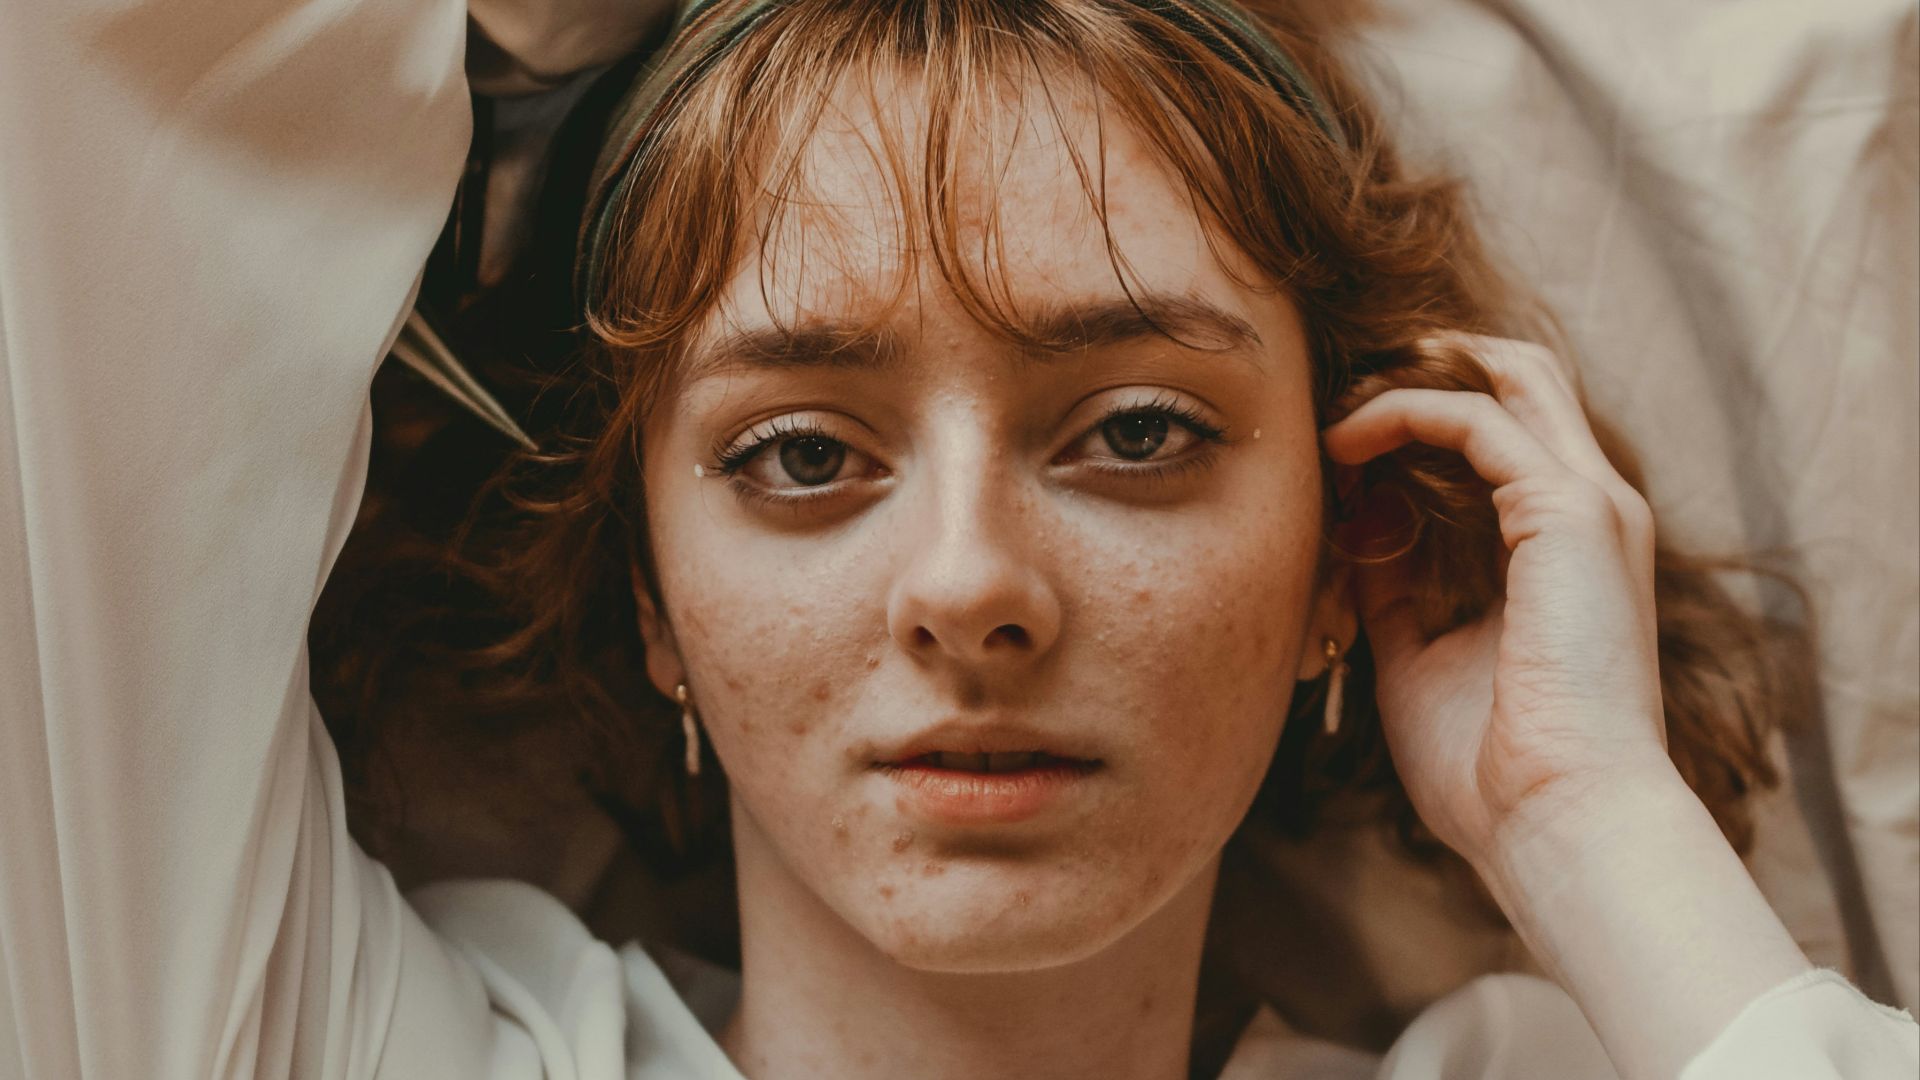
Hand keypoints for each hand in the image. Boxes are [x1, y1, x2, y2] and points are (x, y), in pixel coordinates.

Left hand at [1322, 334, 1675, 868]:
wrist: (1556, 821)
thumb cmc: (1491, 768)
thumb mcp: (1420, 654)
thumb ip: (1395, 585)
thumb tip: (1353, 527)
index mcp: (1572, 548)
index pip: (1510, 433)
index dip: (1422, 419)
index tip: (1336, 446)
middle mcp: (1596, 510)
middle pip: (1523, 377)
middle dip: (1427, 364)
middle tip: (1338, 390)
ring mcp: (1593, 504)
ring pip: (1506, 376)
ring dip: (1408, 381)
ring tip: (1330, 413)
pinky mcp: (1570, 512)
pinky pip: (1475, 420)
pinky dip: (1401, 415)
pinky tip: (1343, 445)